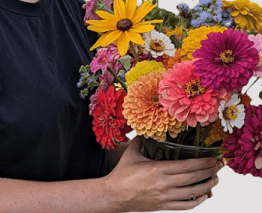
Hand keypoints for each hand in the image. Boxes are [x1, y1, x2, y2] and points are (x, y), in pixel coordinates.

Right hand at [103, 136, 223, 211]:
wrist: (114, 194)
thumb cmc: (122, 173)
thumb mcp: (132, 152)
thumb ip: (142, 140)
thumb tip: (150, 129)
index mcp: (157, 169)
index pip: (186, 166)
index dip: (203, 162)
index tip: (213, 157)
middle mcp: (164, 184)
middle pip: (193, 178)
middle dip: (210, 171)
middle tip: (220, 165)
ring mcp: (165, 197)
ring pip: (193, 193)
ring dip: (207, 185)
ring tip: (215, 179)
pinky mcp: (164, 206)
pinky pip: (186, 205)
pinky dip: (198, 201)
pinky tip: (204, 195)